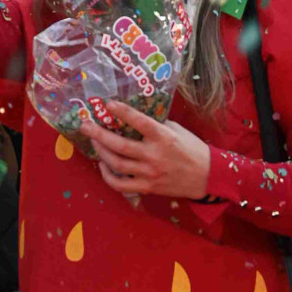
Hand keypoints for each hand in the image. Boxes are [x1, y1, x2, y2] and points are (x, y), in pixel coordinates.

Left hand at [89, 102, 212, 200]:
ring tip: (93, 142)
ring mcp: (149, 173)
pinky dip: (107, 176)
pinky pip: (120, 185)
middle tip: (85, 125)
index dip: (122, 111)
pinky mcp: (147, 187)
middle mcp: (154, 155)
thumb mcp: (176, 130)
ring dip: (100, 152)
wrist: (207, 176)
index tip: (108, 103)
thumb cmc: (192, 149)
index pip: (139, 121)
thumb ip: (156, 124)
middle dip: (98, 134)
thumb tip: (133, 117)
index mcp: (163, 137)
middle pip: (119, 145)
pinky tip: (103, 166)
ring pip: (116, 163)